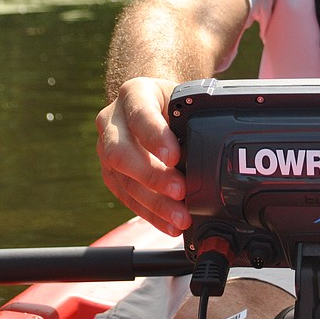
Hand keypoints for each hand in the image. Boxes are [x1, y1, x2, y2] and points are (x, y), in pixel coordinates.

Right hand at [95, 77, 189, 235]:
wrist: (152, 104)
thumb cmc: (171, 102)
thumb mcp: (183, 99)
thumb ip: (193, 119)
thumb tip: (213, 150)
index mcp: (133, 93)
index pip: (140, 114)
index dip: (155, 137)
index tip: (175, 156)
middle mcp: (112, 121)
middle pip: (121, 152)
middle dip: (152, 176)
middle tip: (180, 190)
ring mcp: (106, 148)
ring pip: (123, 179)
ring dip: (153, 202)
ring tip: (180, 216)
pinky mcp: (110, 174)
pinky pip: (127, 198)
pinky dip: (150, 214)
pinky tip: (169, 224)